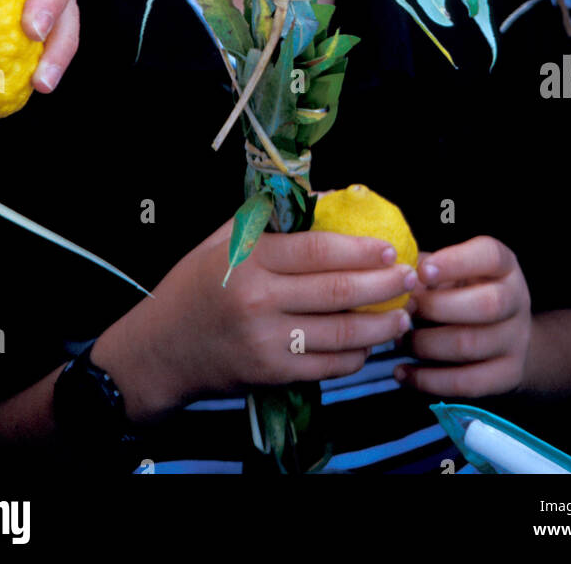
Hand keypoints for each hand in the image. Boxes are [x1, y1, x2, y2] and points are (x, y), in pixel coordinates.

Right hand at [93, 222, 417, 422]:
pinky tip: (369, 346)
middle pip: (337, 291)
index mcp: (250, 258)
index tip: (390, 248)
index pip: (318, 250)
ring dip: (379, 325)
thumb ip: (267, 218)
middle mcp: (259, 299)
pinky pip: (326, 366)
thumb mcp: (222, 240)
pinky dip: (354, 357)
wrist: (161, 349)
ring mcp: (266, 341)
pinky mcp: (270, 374)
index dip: (361, 249)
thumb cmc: (195, 286)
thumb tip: (325, 196)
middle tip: (410, 278)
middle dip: (384, 285)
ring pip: (339, 333)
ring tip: (402, 315)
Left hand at [395, 235, 532, 397]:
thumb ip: (426, 270)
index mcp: (503, 265)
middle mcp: (516, 300)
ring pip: (470, 345)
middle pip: (486, 304)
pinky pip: (467, 383)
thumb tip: (395, 277)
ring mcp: (516, 340)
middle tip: (405, 310)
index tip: (421, 272)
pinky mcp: (508, 374)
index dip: (455, 263)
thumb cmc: (464, 292)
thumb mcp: (452, 270)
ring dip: (425, 345)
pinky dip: (428, 380)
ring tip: (401, 340)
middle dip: (436, 308)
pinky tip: (403, 372)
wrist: (504, 334)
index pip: (490, 256)